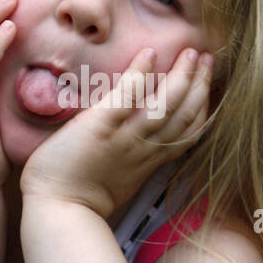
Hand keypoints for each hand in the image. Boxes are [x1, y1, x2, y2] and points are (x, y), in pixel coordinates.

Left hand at [19, 45, 213, 218]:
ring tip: (191, 52)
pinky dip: (140, 74)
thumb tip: (135, 136)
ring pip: (166, 105)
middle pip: (185, 114)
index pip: (189, 132)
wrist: (55, 209)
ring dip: (182, 76)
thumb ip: (131, 157)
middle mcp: (144, 148)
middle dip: (200, 84)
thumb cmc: (78, 196)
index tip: (207, 84)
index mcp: (149, 160)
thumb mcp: (118, 179)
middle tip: (206, 58)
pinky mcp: (100, 127)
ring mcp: (125, 137)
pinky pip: (127, 97)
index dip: (203, 106)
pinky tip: (149, 54)